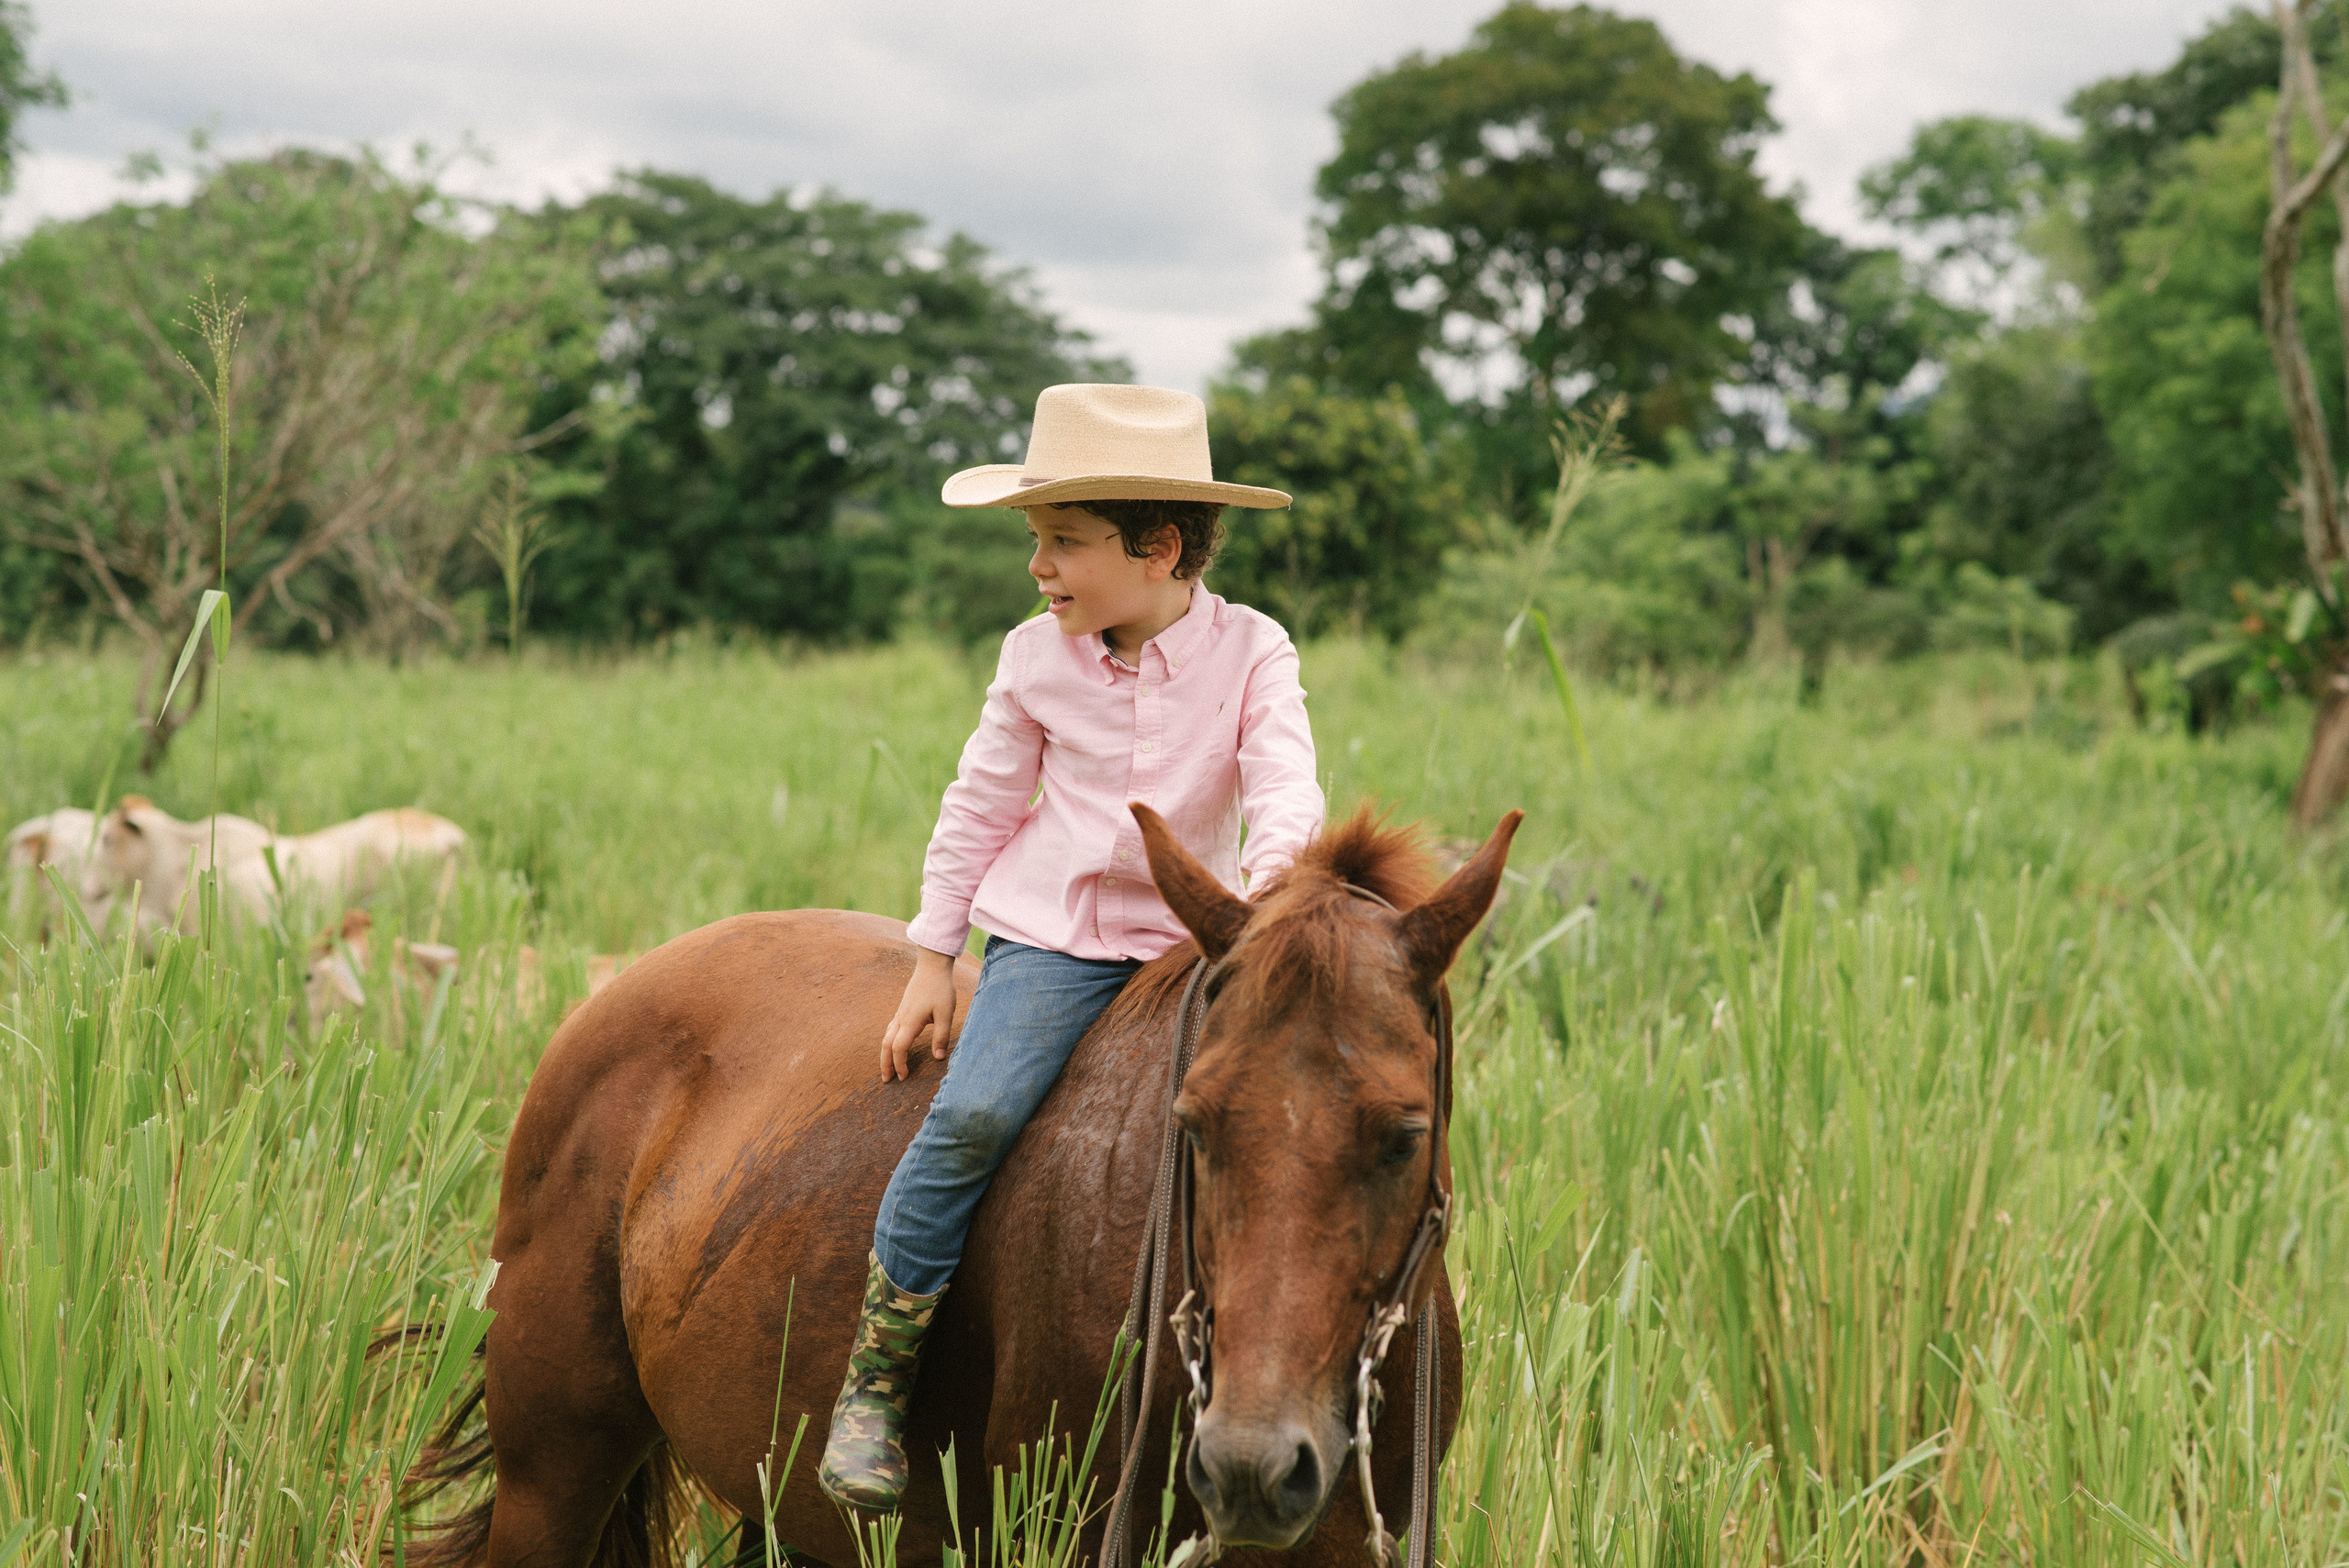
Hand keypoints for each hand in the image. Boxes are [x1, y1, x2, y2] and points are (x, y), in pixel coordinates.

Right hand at [881, 947, 959, 1081]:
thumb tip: (938, 1057)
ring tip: (887, 1068)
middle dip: (885, 1064)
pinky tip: (893, 1047)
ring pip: (886, 1037)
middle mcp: (901, 1019)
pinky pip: (890, 1029)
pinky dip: (888, 1043)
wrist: (932, 966)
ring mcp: (900, 1013)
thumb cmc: (940, 988)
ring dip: (885, 1054)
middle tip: (886, 1080)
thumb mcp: (945, 1013)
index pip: (899, 1048)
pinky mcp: (903, 1009)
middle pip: (886, 1045)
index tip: (904, 1077)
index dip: (899, 1064)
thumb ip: (941, 1036)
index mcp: (910, 1021)